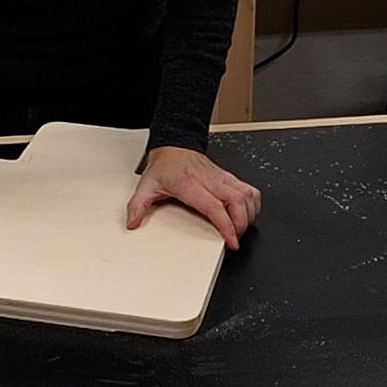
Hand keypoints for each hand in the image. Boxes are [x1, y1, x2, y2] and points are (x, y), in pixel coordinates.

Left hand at [125, 147, 261, 249]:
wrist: (174, 146)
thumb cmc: (165, 166)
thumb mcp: (146, 186)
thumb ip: (138, 206)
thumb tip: (133, 223)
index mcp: (191, 184)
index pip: (215, 206)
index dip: (227, 225)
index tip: (232, 240)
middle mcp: (210, 180)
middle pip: (237, 201)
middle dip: (242, 223)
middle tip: (235, 238)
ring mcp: (221, 177)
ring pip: (246, 194)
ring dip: (249, 214)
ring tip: (241, 228)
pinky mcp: (228, 177)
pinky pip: (248, 189)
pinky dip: (253, 202)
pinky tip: (247, 213)